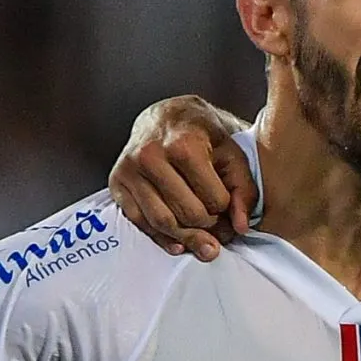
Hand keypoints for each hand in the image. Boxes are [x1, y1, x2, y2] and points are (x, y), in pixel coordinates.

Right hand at [108, 95, 254, 259]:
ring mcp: (130, 169)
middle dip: (208, 226)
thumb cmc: (203, 135)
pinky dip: (161, 238)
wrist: (166, 117)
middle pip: (188, 214)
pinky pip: (139, 222)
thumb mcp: (231, 153)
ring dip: (187, 237)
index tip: (226, 206)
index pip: (213, 199)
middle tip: (218, 226)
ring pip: (162, 222)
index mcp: (183, 144)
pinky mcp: (117, 182)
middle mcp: (151, 155)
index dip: (225, 208)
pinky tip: (179, 243)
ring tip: (203, 240)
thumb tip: (241, 227)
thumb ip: (243, 189)